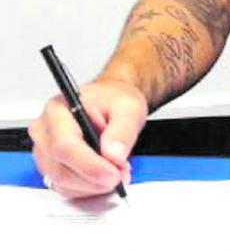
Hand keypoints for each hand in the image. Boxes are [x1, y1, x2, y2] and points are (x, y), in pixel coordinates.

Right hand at [28, 79, 147, 198]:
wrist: (110, 101)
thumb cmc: (113, 100)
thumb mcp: (128, 106)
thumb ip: (123, 129)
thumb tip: (114, 155)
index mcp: (58, 111)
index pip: (65, 146)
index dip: (89, 165)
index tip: (113, 174)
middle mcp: (44, 132)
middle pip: (61, 170)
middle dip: (95, 178)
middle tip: (121, 173)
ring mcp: (44, 152)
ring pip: (63, 183)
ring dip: (93, 185)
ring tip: (117, 170)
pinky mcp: (51, 167)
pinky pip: (66, 188)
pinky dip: (89, 187)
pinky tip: (104, 175)